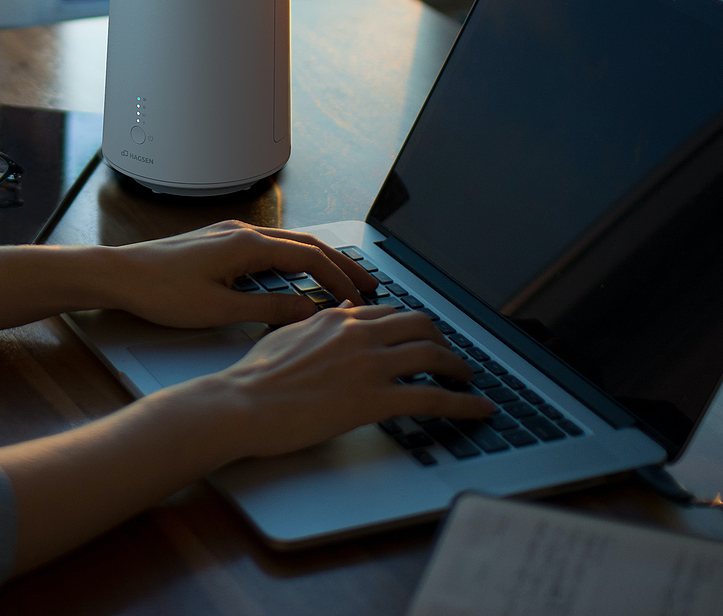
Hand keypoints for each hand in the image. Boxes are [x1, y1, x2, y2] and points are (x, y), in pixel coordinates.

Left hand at [104, 220, 377, 328]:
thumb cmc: (161, 291)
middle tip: (370, 283)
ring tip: (342, 280)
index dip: (339, 279)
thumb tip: (308, 312)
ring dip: (319, 260)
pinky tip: (298, 276)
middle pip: (306, 244)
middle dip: (341, 263)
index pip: (309, 258)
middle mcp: (243, 232)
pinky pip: (269, 247)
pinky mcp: (219, 242)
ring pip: (288, 243)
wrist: (120, 274)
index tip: (360, 301)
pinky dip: (294, 260)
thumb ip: (267, 310)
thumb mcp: (219, 310)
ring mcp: (230, 235)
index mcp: (247, 245)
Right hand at [186, 305, 494, 460]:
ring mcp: (369, 365)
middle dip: (443, 340)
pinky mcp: (375, 399)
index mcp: (337, 319)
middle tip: (450, 357)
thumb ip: (315, 325)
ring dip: (459, 368)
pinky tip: (480, 410)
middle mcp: (358, 334)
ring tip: (469, 380)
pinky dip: (464, 404)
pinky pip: (433, 398)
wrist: (242, 404)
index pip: (389, 313)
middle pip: (420, 325)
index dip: (412, 326)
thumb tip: (334, 315)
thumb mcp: (285, 335)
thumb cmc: (254, 377)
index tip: (422, 337)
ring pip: (434, 355)